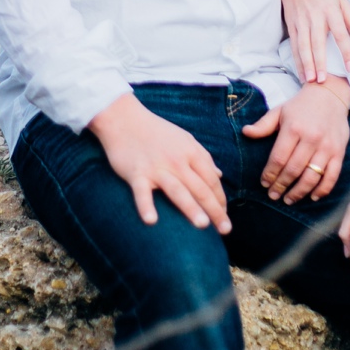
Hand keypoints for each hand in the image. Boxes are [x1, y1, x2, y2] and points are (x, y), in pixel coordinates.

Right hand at [89, 94, 230, 233]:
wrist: (124, 119)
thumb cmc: (156, 131)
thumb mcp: (184, 139)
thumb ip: (203, 157)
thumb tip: (220, 175)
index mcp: (191, 152)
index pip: (211, 180)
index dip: (220, 199)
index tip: (225, 216)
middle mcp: (177, 161)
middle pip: (200, 189)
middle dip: (215, 210)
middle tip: (226, 230)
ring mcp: (156, 168)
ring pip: (177, 191)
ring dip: (191, 208)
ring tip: (203, 226)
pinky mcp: (136, 173)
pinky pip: (142, 192)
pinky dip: (146, 206)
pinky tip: (151, 221)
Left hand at [242, 77, 349, 204]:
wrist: (330, 95)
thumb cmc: (301, 105)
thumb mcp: (280, 111)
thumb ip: (263, 125)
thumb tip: (245, 132)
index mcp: (294, 128)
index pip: (279, 158)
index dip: (270, 174)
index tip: (264, 183)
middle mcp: (311, 138)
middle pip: (293, 170)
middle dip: (281, 186)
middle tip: (273, 195)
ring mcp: (327, 147)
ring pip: (311, 177)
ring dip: (299, 192)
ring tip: (288, 199)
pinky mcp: (339, 152)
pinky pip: (332, 177)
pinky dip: (322, 190)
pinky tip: (312, 197)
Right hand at [281, 0, 349, 82]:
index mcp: (331, 10)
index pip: (340, 33)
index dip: (346, 51)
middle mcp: (315, 16)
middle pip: (318, 42)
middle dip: (320, 62)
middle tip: (323, 80)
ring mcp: (301, 21)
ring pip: (303, 46)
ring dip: (306, 64)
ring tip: (310, 80)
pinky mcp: (291, 24)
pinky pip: (294, 45)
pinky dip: (297, 60)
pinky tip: (301, 72)